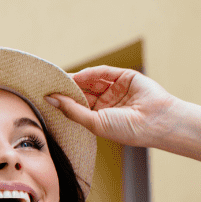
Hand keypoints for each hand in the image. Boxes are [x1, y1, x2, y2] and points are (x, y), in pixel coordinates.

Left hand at [46, 65, 180, 148]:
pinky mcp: (125, 76)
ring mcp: (116, 89)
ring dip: (76, 79)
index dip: (61, 100)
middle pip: (81, 91)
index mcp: (98, 117)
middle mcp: (106, 102)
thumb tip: (50, 99)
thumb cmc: (127, 130)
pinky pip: (104, 72)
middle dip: (66, 87)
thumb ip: (72, 110)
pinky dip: (90, 72)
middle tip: (48, 83)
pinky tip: (78, 76)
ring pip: (91, 80)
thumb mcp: (94, 122)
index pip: (76, 105)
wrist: (156, 122)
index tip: (44, 95)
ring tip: (60, 78)